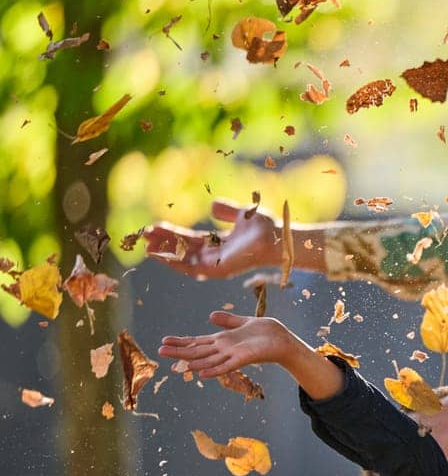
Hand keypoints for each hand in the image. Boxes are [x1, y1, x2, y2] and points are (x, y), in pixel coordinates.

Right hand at [143, 200, 284, 278]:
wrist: (277, 238)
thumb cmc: (265, 227)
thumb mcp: (240, 214)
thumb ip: (225, 210)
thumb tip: (211, 206)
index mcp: (217, 243)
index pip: (188, 239)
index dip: (171, 233)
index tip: (153, 226)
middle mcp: (214, 255)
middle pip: (182, 249)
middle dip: (163, 242)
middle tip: (143, 235)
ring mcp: (215, 264)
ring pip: (183, 259)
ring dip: (164, 252)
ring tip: (146, 244)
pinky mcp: (217, 270)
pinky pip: (191, 267)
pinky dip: (175, 262)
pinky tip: (160, 255)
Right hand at [158, 311, 298, 377]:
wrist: (284, 341)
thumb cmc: (266, 333)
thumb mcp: (244, 322)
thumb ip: (227, 321)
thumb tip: (210, 316)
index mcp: (223, 340)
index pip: (198, 341)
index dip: (182, 341)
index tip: (164, 340)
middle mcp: (224, 349)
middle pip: (198, 350)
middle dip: (179, 351)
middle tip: (159, 350)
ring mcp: (232, 355)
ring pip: (208, 359)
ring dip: (192, 362)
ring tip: (176, 365)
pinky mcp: (243, 358)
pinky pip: (226, 365)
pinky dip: (213, 369)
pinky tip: (201, 373)